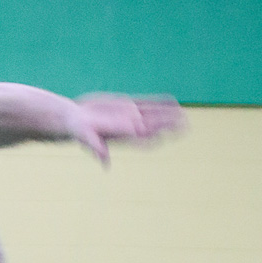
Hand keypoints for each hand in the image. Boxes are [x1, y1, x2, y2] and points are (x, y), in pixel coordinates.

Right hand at [68, 94, 187, 164]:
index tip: (168, 137)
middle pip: (153, 127)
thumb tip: (105, 162)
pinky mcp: (128, 105)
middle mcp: (130, 127)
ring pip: (154, 115)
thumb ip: (96, 148)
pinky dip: (159, 102)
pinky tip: (172, 100)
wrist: (75, 119)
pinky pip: (148, 103)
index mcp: (122, 136)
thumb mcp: (85, 138)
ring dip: (168, 115)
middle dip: (168, 126)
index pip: (144, 138)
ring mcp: (131, 116)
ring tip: (183, 114)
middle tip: (185, 126)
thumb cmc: (79, 131)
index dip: (157, 138)